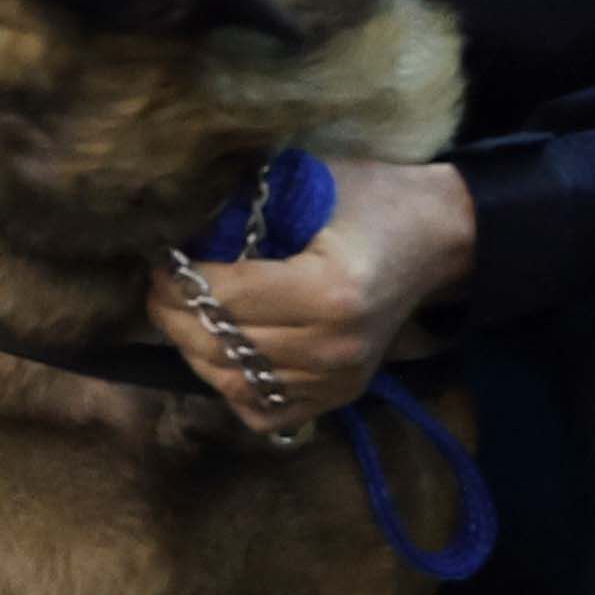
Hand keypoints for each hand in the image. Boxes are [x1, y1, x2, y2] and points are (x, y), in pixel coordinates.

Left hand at [154, 155, 472, 428]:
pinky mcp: (342, 395)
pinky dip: (232, 388)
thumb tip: (176, 229)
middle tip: (159, 291)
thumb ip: (243, 208)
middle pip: (225, 346)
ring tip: (182, 318)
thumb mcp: (308, 183)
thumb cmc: (370, 198)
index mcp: (329, 290)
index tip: (160, 263)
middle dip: (176, 317)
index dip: (179, 283)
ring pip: (235, 384)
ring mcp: (340, 378)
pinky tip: (222, 355)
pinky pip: (266, 411)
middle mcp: (335, 345)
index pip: (227, 298)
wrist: (436, 237)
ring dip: (195, 352)